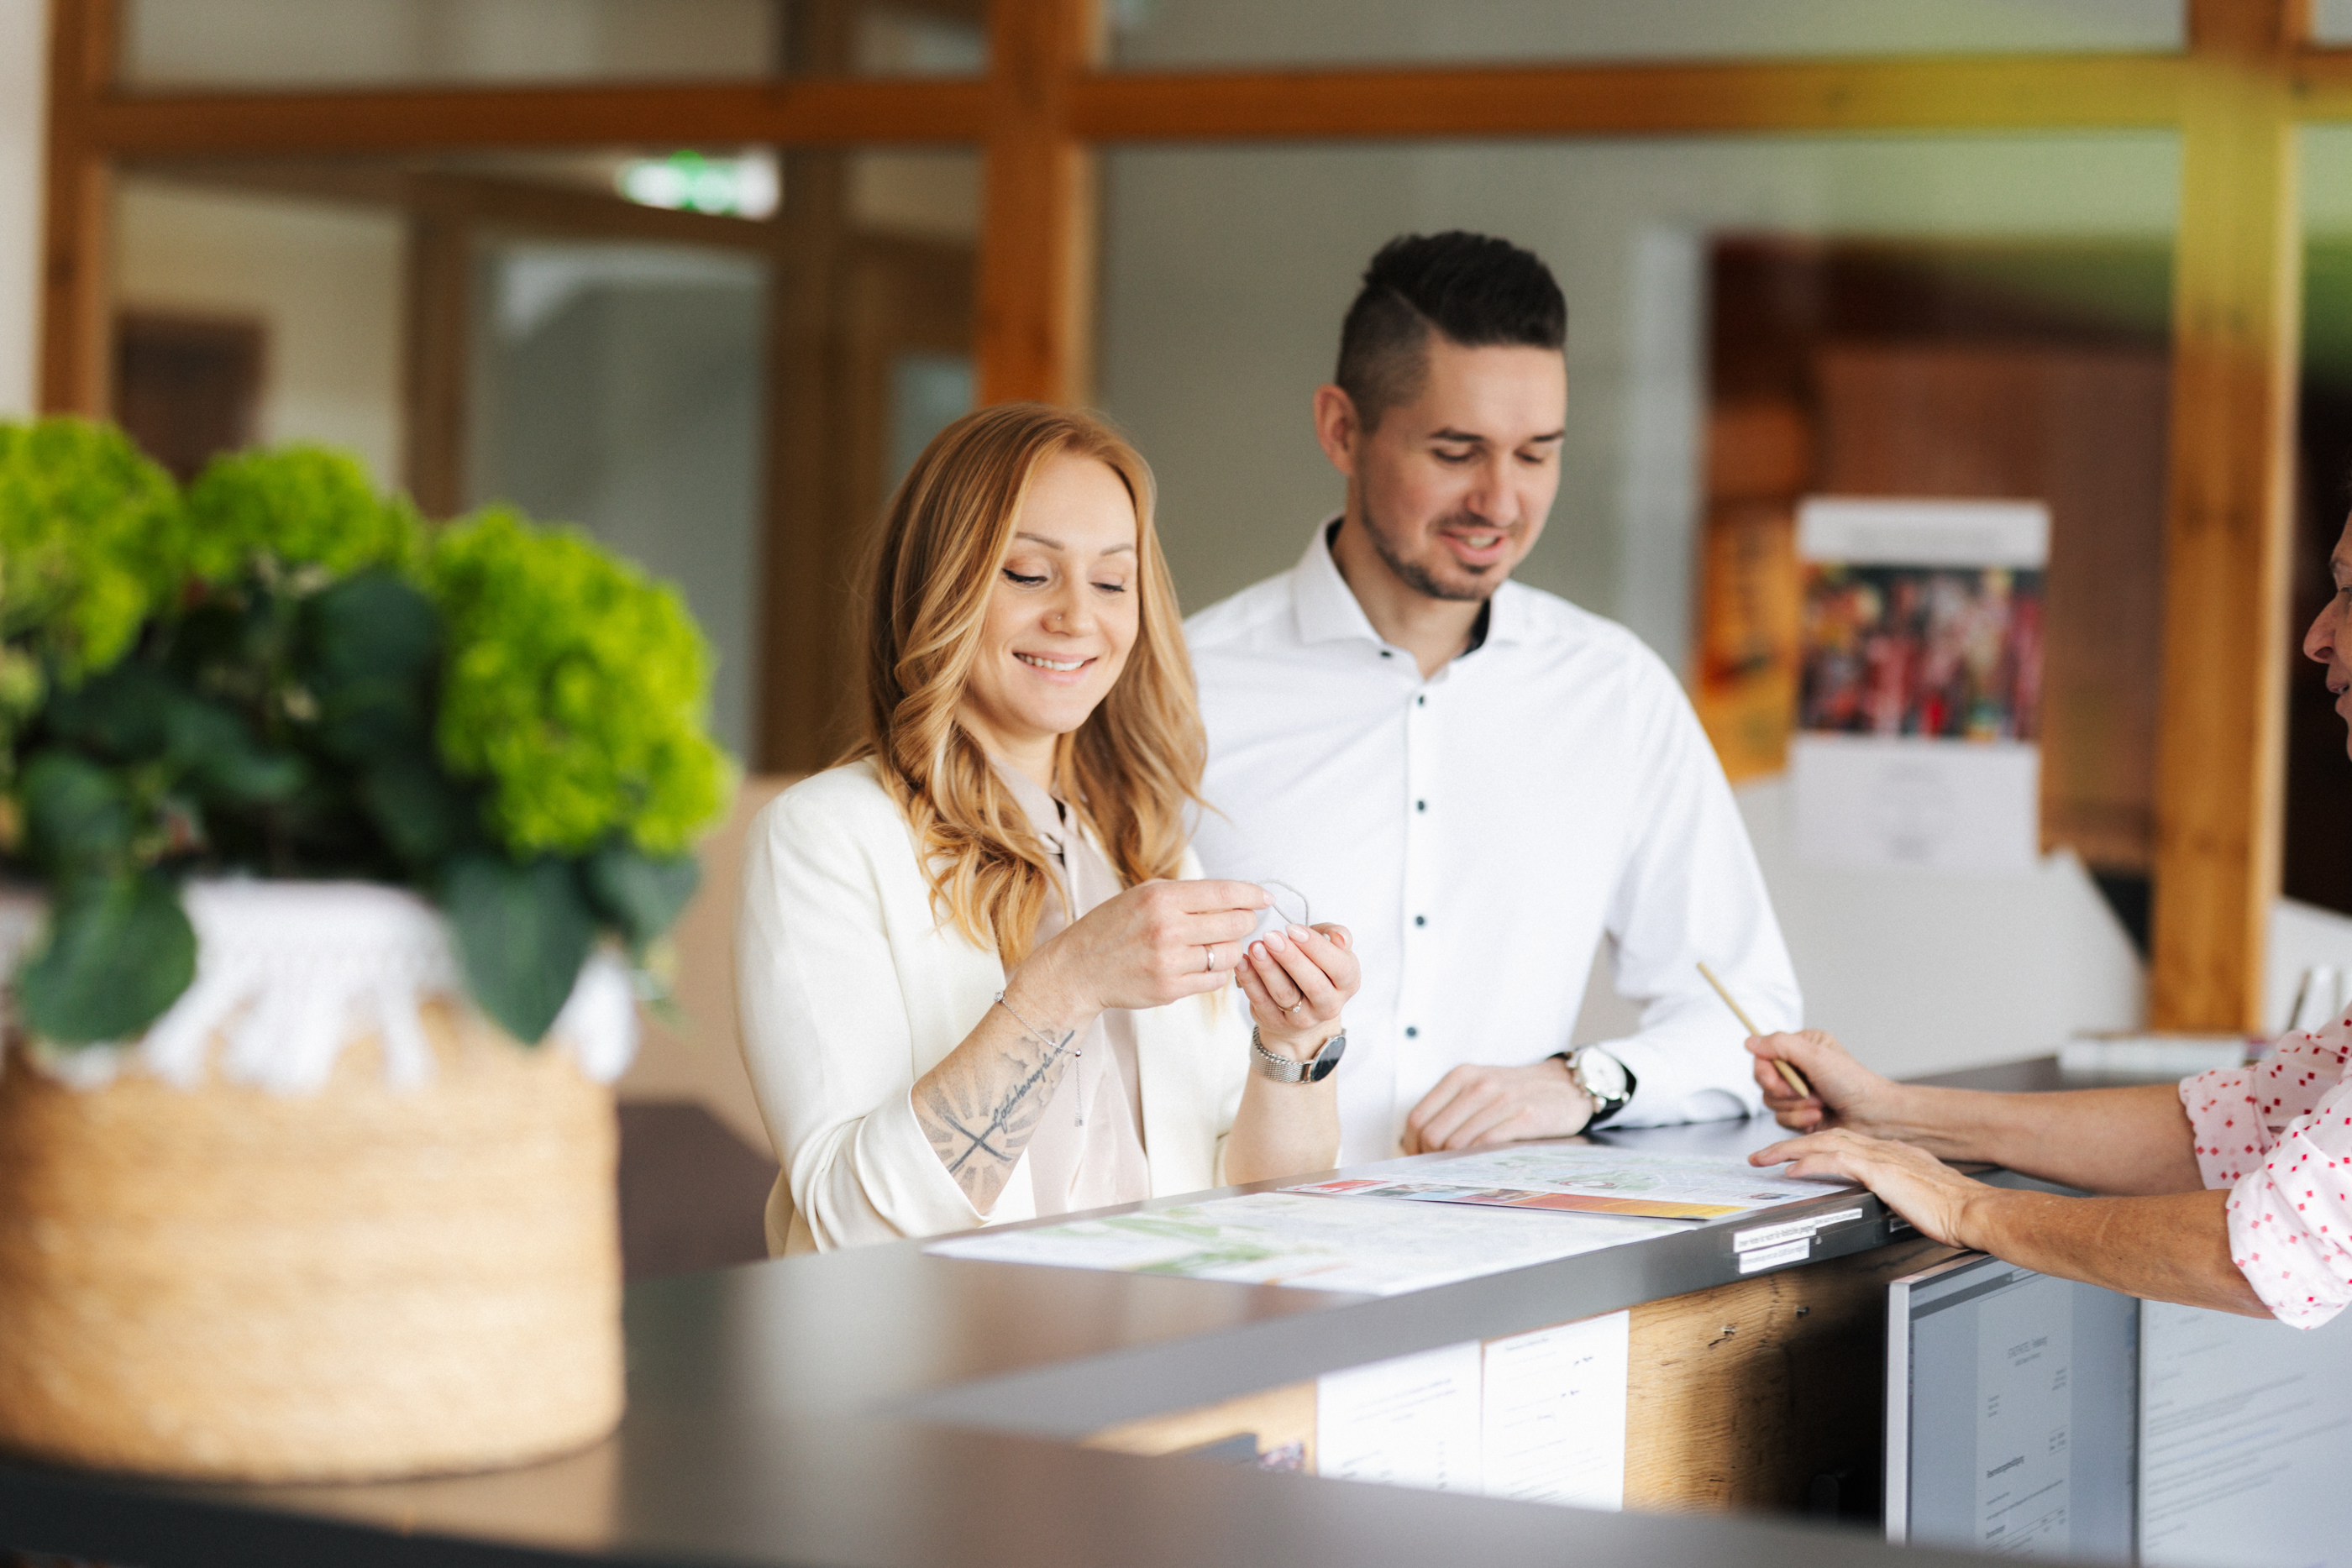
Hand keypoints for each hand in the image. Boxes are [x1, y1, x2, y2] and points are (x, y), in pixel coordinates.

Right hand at [1014, 879, 1268, 1019]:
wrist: (1078, 969)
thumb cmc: (1114, 927)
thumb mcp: (1144, 894)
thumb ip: (1188, 894)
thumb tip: (1239, 898)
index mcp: (1161, 897)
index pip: (1225, 894)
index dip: (1252, 895)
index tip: (1265, 897)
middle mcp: (1167, 928)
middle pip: (1236, 925)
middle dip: (1245, 922)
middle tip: (1241, 922)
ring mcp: (1169, 962)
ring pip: (1230, 955)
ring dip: (1232, 949)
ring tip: (1216, 944)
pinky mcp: (1170, 989)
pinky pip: (1215, 981)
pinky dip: (1217, 972)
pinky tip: (1203, 964)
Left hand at [1237, 923, 1357, 1057]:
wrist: (1304, 1008)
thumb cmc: (1317, 967)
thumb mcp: (1331, 949)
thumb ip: (1335, 936)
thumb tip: (1340, 937)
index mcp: (1348, 983)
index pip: (1339, 967)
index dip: (1316, 947)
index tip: (1293, 928)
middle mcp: (1329, 1005)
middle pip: (1312, 983)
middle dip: (1290, 958)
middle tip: (1271, 936)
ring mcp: (1303, 1018)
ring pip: (1285, 994)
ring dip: (1268, 969)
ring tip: (1255, 947)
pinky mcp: (1276, 1022)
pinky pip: (1261, 1002)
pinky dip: (1250, 981)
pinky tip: (1242, 962)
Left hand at [1403, 1060, 1594, 1154]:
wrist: (1568, 1085)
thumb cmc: (1517, 1093)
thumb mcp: (1480, 1087)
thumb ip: (1452, 1109)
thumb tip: (1418, 1147)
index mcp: (1460, 1076)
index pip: (1418, 1118)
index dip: (1413, 1147)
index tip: (1421, 1162)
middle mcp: (1477, 1084)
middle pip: (1433, 1135)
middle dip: (1431, 1160)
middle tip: (1441, 1173)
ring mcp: (1501, 1099)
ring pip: (1457, 1143)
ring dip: (1454, 1166)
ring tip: (1461, 1175)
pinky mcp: (1524, 1116)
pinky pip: (1487, 1146)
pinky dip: (1478, 1163)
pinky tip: (1481, 1170)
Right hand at [1747, 1029, 1902, 1134]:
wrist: (1874, 1117)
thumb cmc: (1853, 1083)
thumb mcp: (1815, 1056)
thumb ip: (1780, 1045)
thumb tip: (1749, 1041)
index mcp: (1801, 1047)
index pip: (1763, 1056)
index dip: (1765, 1072)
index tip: (1777, 1081)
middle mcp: (1797, 1069)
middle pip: (1764, 1081)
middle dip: (1785, 1091)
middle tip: (1804, 1092)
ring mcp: (1798, 1093)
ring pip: (1771, 1102)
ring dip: (1795, 1107)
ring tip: (1819, 1104)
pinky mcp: (1800, 1115)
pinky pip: (1781, 1119)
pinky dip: (1799, 1119)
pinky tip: (1818, 1116)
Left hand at [1749, 1127, 1980, 1247]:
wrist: (1974, 1212)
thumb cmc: (1955, 1211)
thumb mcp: (1920, 1195)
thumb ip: (1899, 1191)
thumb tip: (1887, 1199)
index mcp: (1895, 1154)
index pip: (1846, 1143)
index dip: (1817, 1146)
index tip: (1797, 1154)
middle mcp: (1885, 1150)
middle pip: (1827, 1137)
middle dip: (1792, 1144)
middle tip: (1765, 1153)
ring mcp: (1881, 1157)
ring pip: (1824, 1143)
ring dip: (1790, 1149)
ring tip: (1765, 1157)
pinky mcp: (1880, 1171)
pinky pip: (1835, 1162)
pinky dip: (1810, 1163)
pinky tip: (1792, 1169)